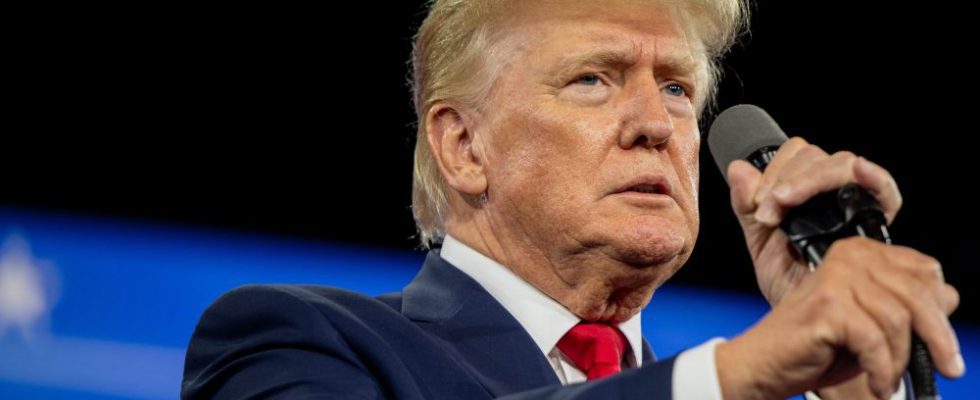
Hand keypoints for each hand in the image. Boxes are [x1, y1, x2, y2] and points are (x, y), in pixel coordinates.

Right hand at [715, 237, 962, 398]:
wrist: (763, 364)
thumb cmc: (815, 347)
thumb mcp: (871, 323)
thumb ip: (905, 306)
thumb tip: (949, 297)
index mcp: (859, 253)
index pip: (924, 272)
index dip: (939, 308)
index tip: (946, 345)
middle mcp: (848, 256)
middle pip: (918, 295)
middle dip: (937, 338)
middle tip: (948, 369)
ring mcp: (836, 278)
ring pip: (899, 321)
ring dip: (899, 360)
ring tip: (887, 380)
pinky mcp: (828, 305)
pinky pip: (876, 341)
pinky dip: (881, 369)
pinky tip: (876, 383)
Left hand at [726, 137, 902, 304]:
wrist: (811, 324)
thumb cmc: (790, 284)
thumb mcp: (761, 243)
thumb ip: (748, 206)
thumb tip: (737, 166)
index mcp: (808, 193)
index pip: (798, 155)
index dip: (775, 170)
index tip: (759, 203)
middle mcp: (835, 193)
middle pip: (818, 155)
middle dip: (787, 178)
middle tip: (768, 212)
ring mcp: (859, 204)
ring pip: (842, 163)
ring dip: (809, 180)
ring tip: (783, 211)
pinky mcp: (880, 221)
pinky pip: (884, 189)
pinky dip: (872, 176)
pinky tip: (858, 172)